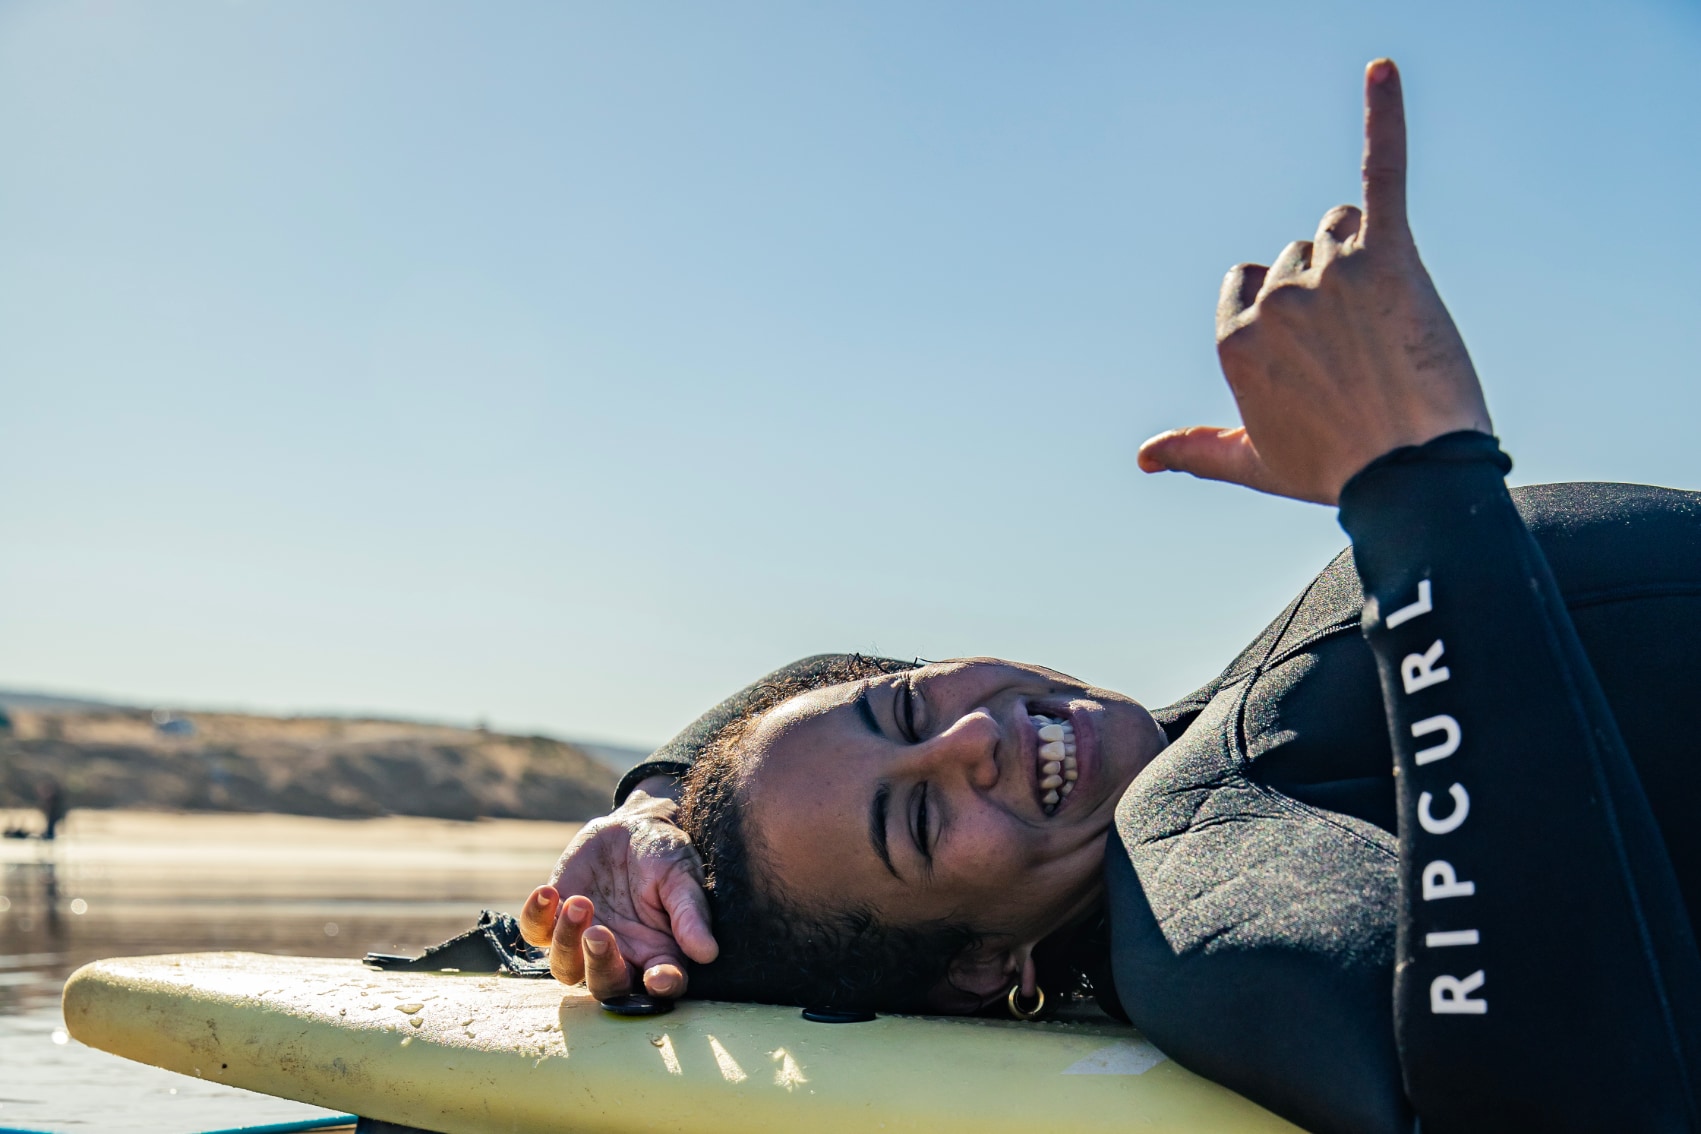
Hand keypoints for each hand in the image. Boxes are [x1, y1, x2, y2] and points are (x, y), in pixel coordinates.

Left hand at [518, 786, 717, 998]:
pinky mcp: (556, 918)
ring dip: (568, 941)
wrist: (633, 825)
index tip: (659, 977)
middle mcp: (621, 956)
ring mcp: (583, 941)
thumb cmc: (665, 854)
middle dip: (601, 967)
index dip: (661, 987)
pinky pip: (536, 932)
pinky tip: (547, 892)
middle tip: (600, 934)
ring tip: (579, 901)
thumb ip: (690, 913)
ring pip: (566, 968)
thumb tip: (707, 952)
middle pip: (606, 987)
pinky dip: (536, 917)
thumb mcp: (682, 875)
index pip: (662, 985)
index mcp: (659, 952)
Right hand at [1138, 59, 1491, 505]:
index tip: (1318, 355)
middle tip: (1366, 351)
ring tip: (1392, 321)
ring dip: (1364, 257)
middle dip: (1330, 289)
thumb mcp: (1257, 462)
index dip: (1289, 314)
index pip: (1251, 284)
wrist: (1415, 475)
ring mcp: (1329, 273)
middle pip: (1300, 255)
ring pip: (1341, 227)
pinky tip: (1381, 69)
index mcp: (1236, 338)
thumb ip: (1198, 449)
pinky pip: (1384, 170)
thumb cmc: (1337, 470)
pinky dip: (1384, 117)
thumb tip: (1143, 457)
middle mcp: (1275, 298)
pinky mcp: (1389, 254)